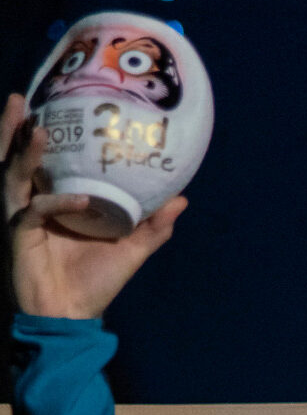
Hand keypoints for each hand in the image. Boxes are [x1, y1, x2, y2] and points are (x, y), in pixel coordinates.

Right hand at [4, 92, 186, 319]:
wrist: (73, 316)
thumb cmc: (94, 281)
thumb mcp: (132, 248)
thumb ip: (154, 224)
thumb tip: (182, 198)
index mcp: (52, 199)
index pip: (41, 158)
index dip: (37, 131)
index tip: (47, 101)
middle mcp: (31, 202)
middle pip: (14, 157)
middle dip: (13, 128)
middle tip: (21, 98)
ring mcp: (20, 217)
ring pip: (14, 175)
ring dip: (25, 152)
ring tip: (38, 129)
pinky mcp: (20, 237)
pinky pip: (34, 212)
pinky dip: (57, 203)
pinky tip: (80, 199)